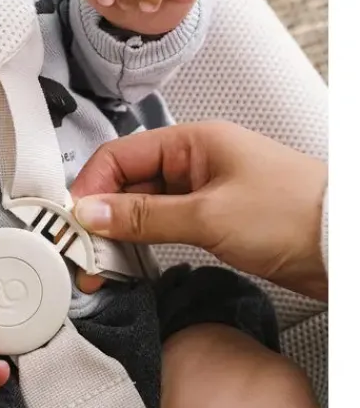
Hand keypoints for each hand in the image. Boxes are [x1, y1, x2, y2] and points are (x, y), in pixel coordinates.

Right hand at [71, 121, 327, 299]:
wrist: (342, 245)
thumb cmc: (293, 214)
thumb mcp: (208, 214)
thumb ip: (144, 216)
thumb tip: (90, 212)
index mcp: (193, 142)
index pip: (120, 157)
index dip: (91, 188)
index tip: (74, 222)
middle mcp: (193, 163)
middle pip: (126, 184)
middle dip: (99, 218)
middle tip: (84, 253)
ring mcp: (200, 193)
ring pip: (141, 209)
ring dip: (118, 234)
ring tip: (102, 264)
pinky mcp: (209, 221)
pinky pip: (161, 227)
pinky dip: (141, 244)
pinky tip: (129, 262)